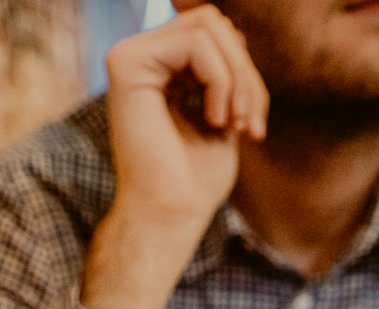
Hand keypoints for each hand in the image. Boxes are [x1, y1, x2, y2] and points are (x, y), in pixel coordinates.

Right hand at [82, 8, 267, 308]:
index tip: (253, 125)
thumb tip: (233, 32)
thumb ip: (224, 75)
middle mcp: (140, 58)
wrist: (170, 217)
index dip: (245, 70)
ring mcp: (129, 57)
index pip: (214, 34)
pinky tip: (216, 121)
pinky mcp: (126, 64)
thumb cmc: (194, 182)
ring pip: (208, 25)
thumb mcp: (222, 116)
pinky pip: (196, 42)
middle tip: (250, 124)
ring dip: (239, 78)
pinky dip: (221, 81)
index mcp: (159, 70)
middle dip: (245, 70)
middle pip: (212, 21)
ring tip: (237, 124)